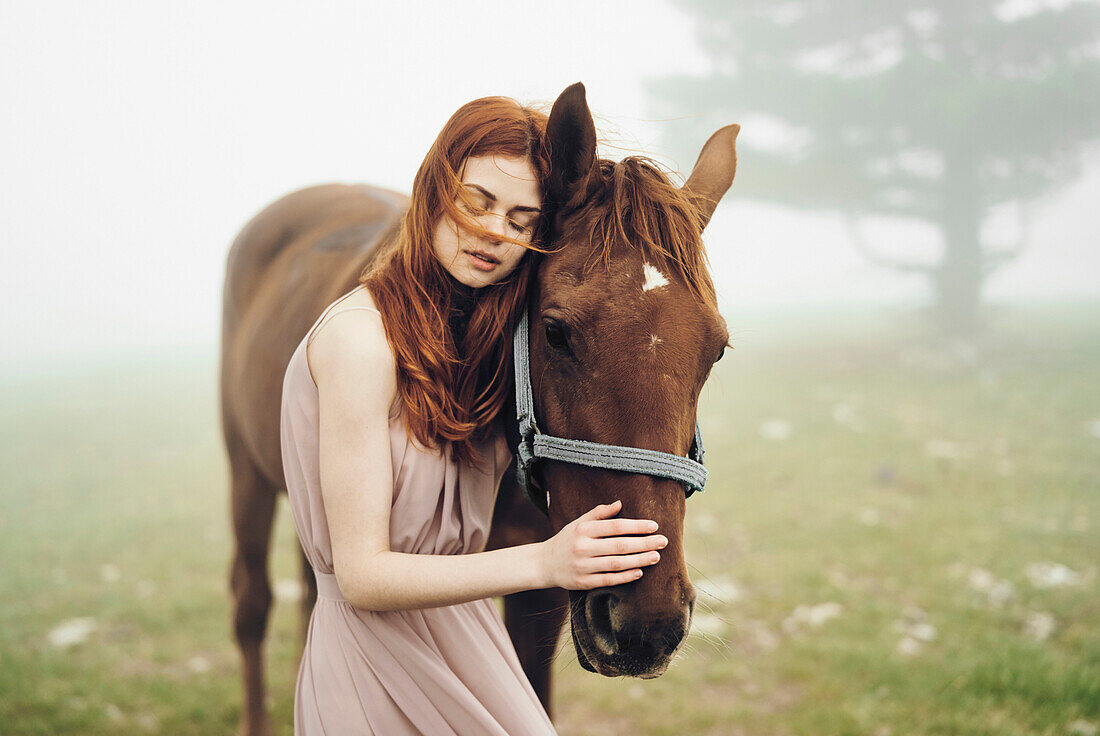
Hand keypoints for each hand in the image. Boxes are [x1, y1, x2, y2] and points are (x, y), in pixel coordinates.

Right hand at [538, 500, 667, 589]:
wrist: (544, 564)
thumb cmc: (566, 540)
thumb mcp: (578, 523)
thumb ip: (599, 513)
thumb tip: (620, 503)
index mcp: (583, 530)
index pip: (615, 527)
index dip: (636, 526)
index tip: (654, 526)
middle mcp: (583, 547)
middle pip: (619, 545)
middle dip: (644, 543)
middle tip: (663, 541)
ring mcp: (583, 566)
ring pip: (616, 564)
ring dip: (639, 560)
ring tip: (656, 556)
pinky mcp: (583, 583)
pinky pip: (608, 580)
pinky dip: (625, 576)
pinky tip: (639, 572)